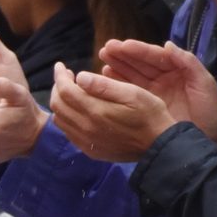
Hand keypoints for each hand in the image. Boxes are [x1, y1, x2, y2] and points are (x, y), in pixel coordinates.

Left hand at [49, 62, 177, 161]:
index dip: (59, 76)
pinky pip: (68, 132)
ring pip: (60, 120)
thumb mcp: (133, 93)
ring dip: (60, 103)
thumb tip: (80, 76)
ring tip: (71, 91)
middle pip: (58, 105)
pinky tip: (77, 110)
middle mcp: (86, 128)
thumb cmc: (150, 115)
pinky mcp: (90, 151)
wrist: (159, 147)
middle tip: (66, 77)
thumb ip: (104, 85)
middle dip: (57, 87)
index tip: (61, 66)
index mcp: (96, 111)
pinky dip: (66, 117)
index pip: (65, 91)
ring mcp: (86, 142)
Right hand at [99, 40, 216, 144]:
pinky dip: (118, 85)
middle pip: (140, 64)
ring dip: (117, 67)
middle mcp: (162, 78)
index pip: (155, 57)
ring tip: (102, 60)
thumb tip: (167, 44)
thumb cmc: (212, 110)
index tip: (122, 45)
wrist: (212, 138)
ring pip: (132, 76)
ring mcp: (154, 92)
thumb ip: (188, 62)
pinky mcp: (147, 107)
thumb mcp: (204, 83)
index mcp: (177, 70)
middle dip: (123, 56)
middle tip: (105, 49)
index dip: (138, 51)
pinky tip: (106, 78)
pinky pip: (130, 93)